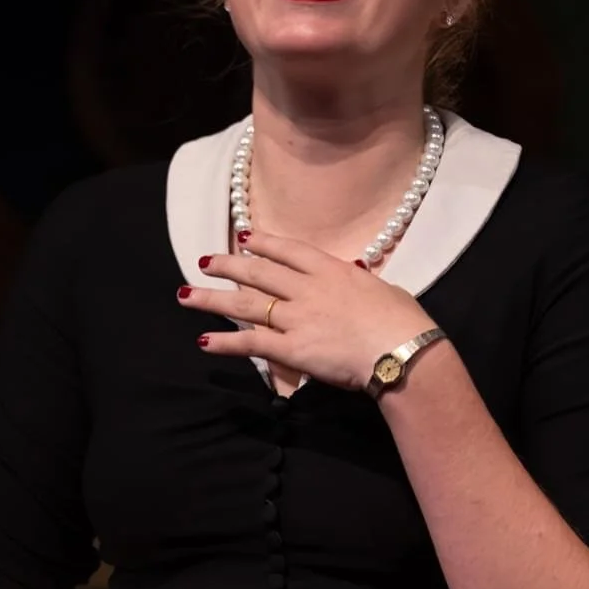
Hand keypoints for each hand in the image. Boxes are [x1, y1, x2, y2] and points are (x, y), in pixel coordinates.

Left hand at [179, 231, 428, 391]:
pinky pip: (251, 344)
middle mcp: (307, 289)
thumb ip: (359, 282)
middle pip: (258, 273)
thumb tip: (353, 275)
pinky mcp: (292, 349)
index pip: (288, 251)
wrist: (401, 350)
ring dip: (212, 299)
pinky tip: (203, 341)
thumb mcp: (382, 289)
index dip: (263, 243)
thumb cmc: (402, 321)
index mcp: (331, 270)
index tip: (245, 238)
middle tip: (204, 262)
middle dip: (227, 266)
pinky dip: (225, 342)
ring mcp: (296, 318)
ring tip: (185, 295)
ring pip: (245, 305)